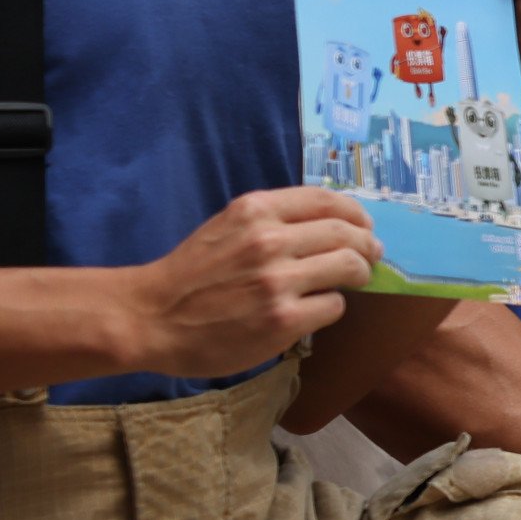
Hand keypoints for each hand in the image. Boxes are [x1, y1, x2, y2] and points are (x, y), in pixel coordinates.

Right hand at [119, 187, 380, 374]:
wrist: (150, 317)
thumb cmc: (192, 274)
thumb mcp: (228, 227)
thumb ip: (274, 221)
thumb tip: (333, 225)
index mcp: (255, 210)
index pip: (328, 200)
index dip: (356, 213)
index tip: (364, 225)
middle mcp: (269, 240)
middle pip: (348, 233)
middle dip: (368, 244)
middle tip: (371, 256)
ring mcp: (277, 281)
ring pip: (349, 267)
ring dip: (359, 274)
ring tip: (353, 281)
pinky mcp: (282, 319)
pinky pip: (333, 306)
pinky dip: (332, 306)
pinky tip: (315, 308)